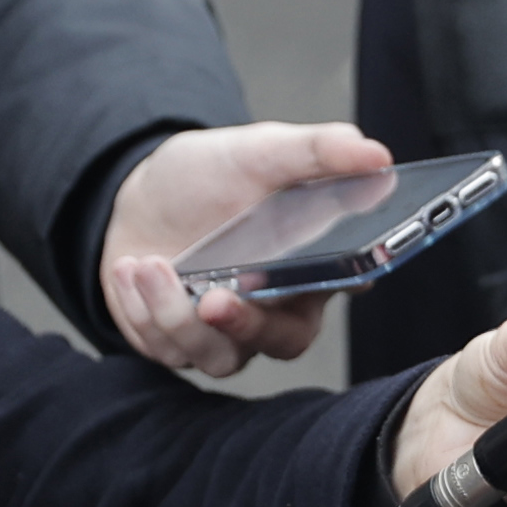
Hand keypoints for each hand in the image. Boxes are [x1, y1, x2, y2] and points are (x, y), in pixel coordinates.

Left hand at [102, 121, 391, 375]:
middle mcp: (278, 308)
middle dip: (246, 327)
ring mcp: (230, 335)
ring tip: (148, 263)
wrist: (144, 196)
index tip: (306, 277)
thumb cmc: (210, 177)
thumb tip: (376, 154)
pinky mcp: (182, 346)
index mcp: (314, 262)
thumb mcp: (260, 151)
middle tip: (214, 300)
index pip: (347, 286)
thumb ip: (317, 150)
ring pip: (219, 356)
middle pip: (284, 342)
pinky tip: (130, 270)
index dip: (334, 288)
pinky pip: (168, 351)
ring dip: (175, 314)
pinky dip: (143, 311)